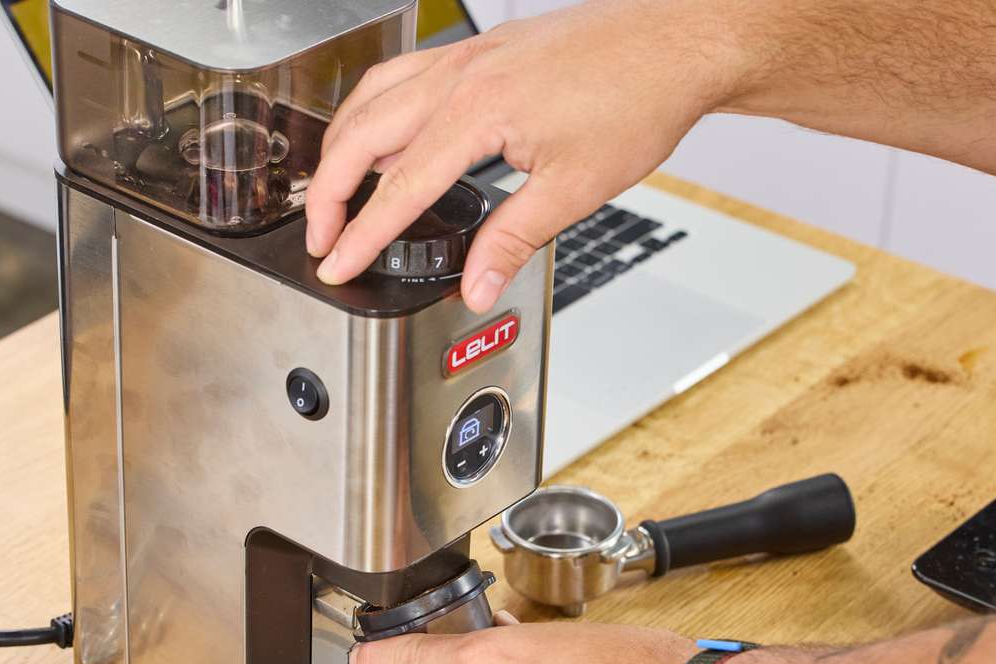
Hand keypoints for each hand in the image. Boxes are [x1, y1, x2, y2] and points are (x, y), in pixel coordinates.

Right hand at [304, 0, 736, 310]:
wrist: (674, 43)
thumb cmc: (637, 101)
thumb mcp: (573, 189)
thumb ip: (512, 241)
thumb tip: (476, 286)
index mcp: (477, 113)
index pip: (399, 188)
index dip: (362, 235)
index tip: (338, 266)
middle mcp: (460, 75)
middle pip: (362, 135)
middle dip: (329, 192)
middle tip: (321, 238)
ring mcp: (467, 56)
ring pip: (373, 96)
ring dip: (342, 145)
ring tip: (330, 190)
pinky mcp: (481, 49)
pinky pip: (403, 74)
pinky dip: (374, 108)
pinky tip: (380, 133)